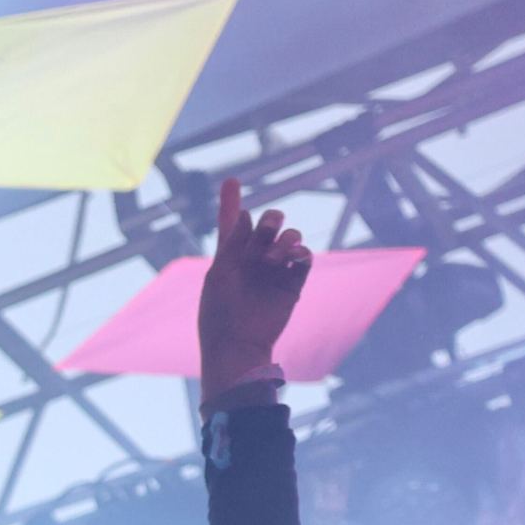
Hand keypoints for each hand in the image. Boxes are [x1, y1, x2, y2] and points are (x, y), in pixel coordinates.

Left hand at [198, 175, 310, 403]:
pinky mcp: (292, 283)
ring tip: (272, 260)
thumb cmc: (219, 313)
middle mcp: (253, 258)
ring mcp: (274, 270)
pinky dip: (301, 253)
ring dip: (284, 240)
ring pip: (289, 238)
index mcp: (229, 255)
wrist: (237, 345)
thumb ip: (233, 244)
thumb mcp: (219, 275)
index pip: (232, 223)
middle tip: (266, 228)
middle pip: (269, 224)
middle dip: (271, 221)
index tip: (231, 180)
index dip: (231, 202)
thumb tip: (251, 214)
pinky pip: (304, 259)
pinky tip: (294, 258)